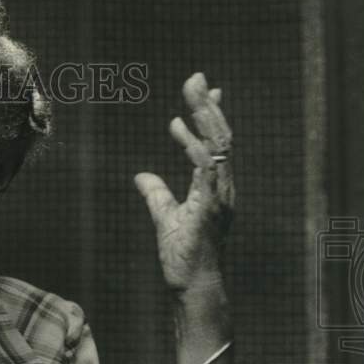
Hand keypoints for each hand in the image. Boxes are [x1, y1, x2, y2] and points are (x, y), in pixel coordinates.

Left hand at [134, 72, 234, 294]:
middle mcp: (222, 187)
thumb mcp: (165, 217)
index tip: (205, 88)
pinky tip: (180, 129)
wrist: (192, 286)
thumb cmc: (184, 256)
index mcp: (214, 186)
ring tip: (190, 94)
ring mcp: (219, 198)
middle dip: (207, 105)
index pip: (216, 142)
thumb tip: (141, 176)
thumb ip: (156, 194)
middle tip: (195, 77)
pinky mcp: (208, 209)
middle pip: (219, 137)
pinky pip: (205, 172)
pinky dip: (193, 149)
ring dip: (204, 119)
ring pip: (217, 148)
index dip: (211, 114)